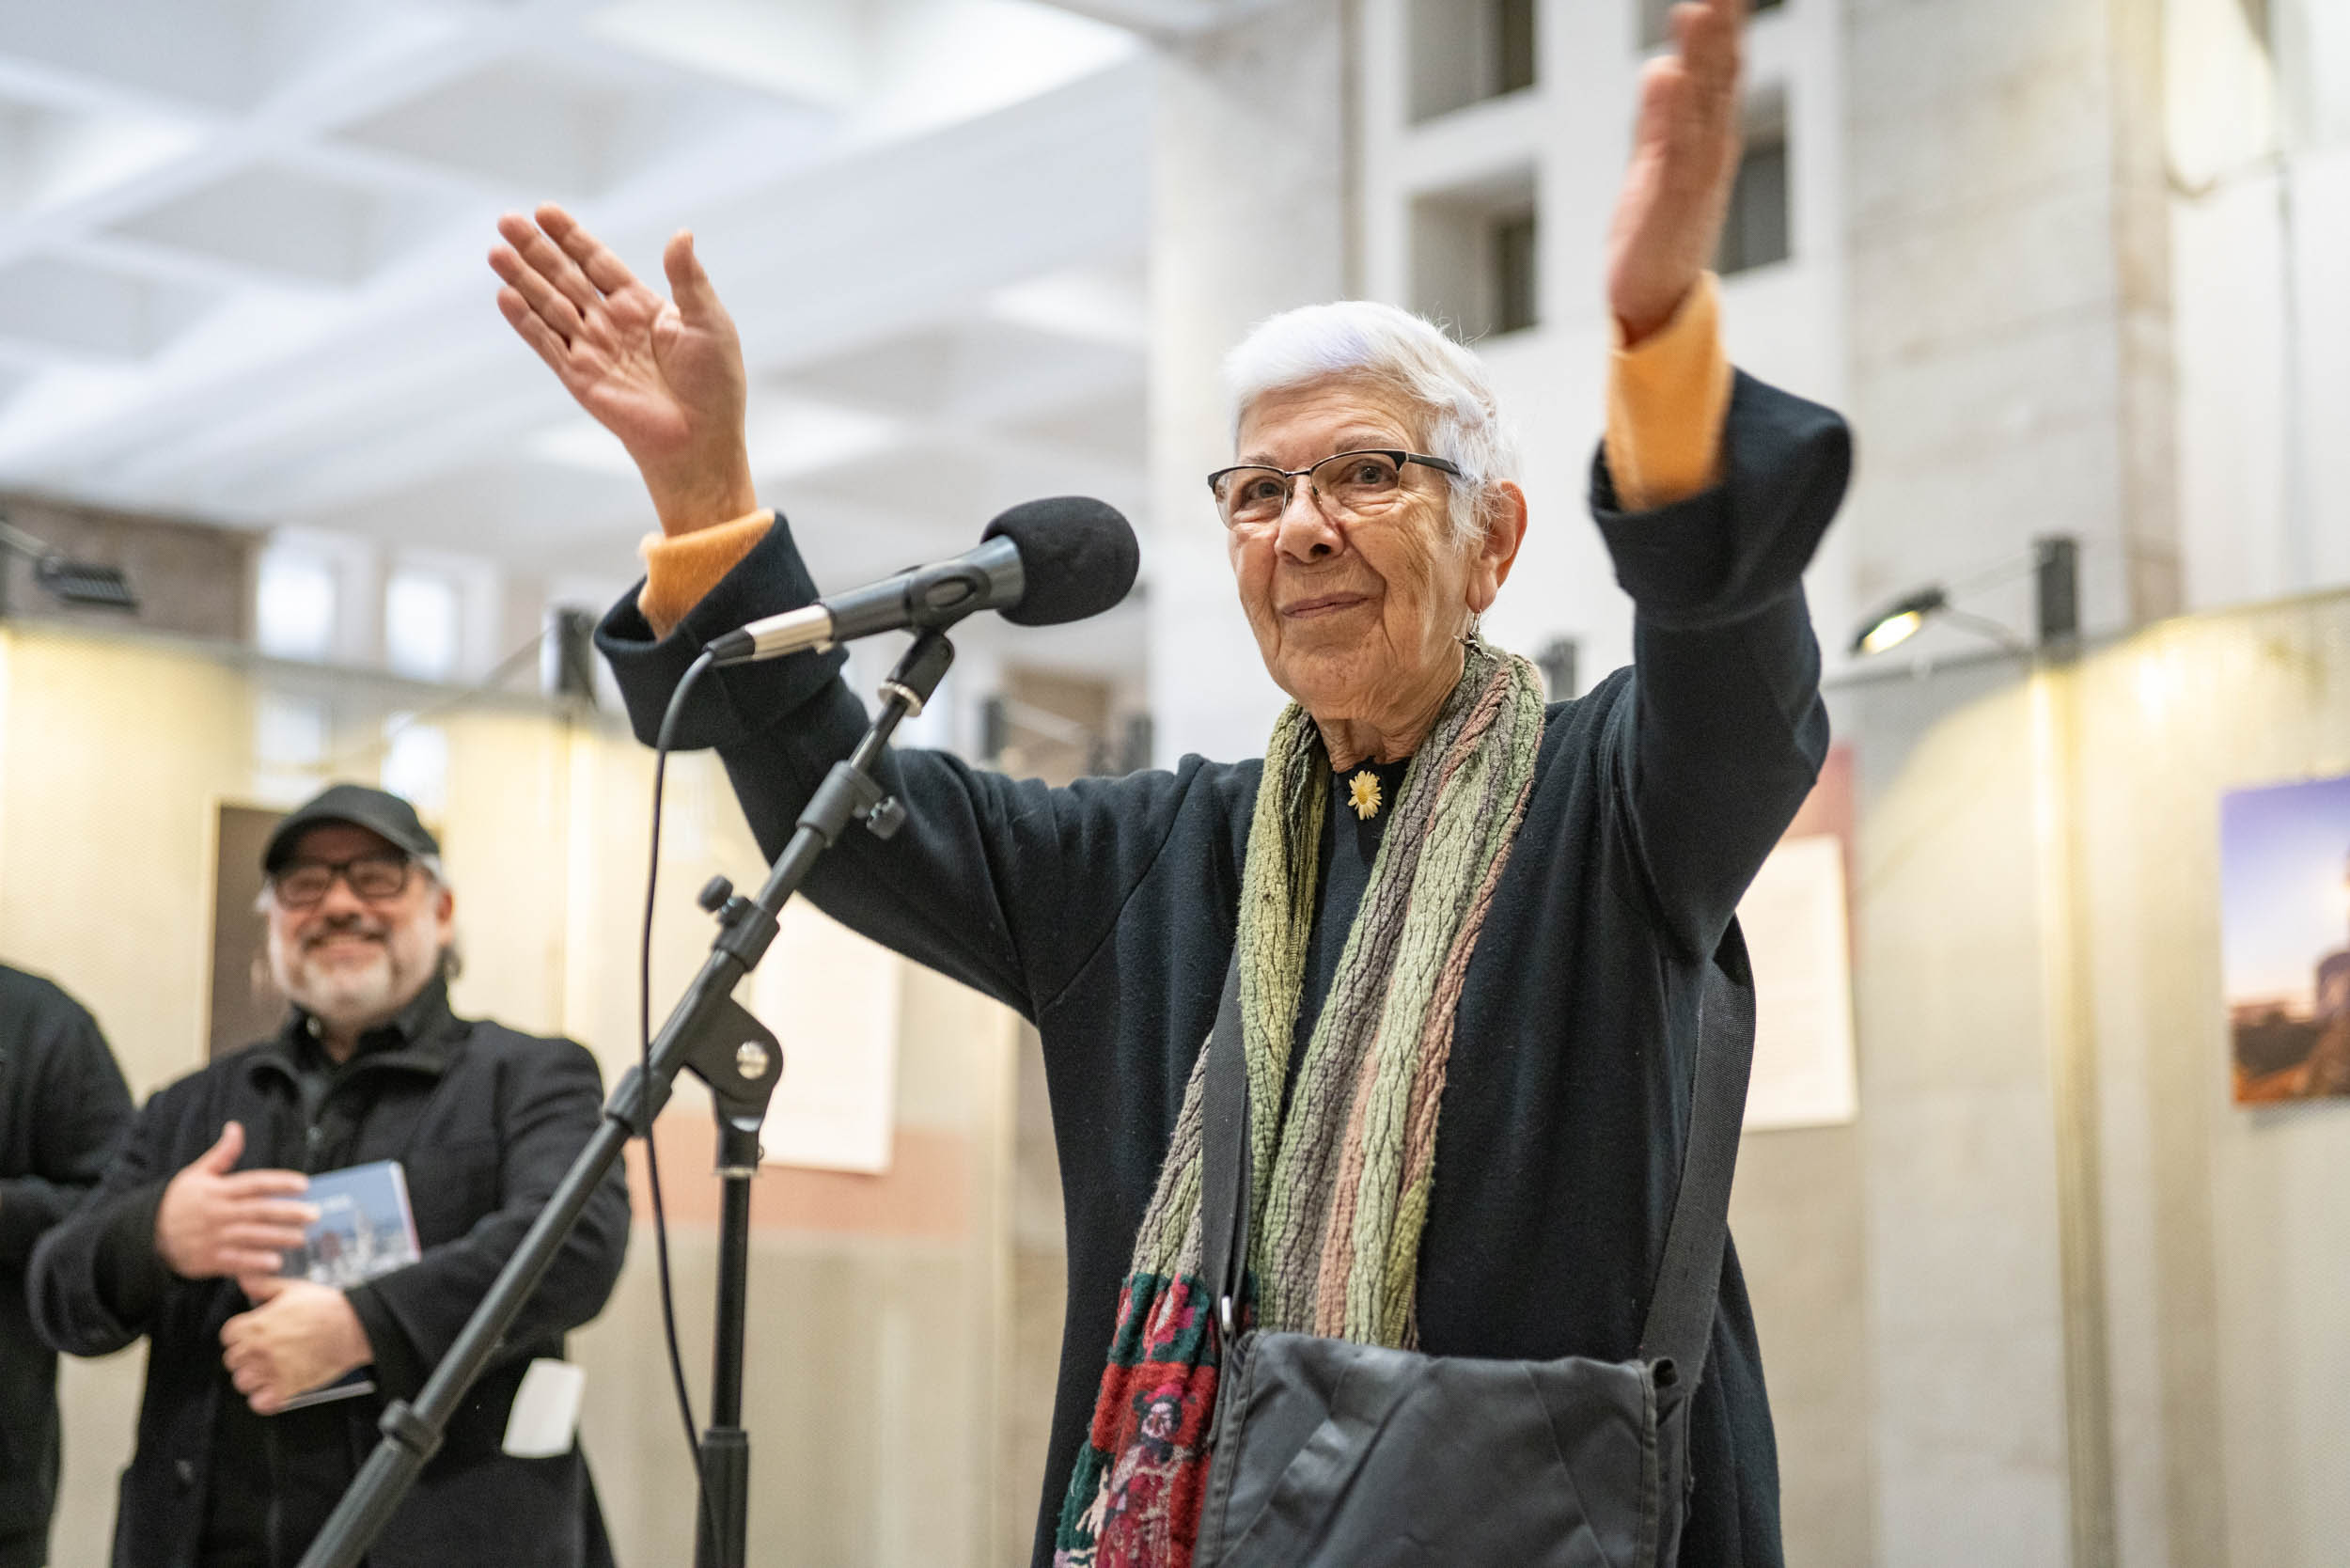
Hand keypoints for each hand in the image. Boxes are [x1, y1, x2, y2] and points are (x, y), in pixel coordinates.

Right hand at [154, 1122, 313, 1279]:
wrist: (148, 1235)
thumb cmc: (178, 1201)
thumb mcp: (196, 1174)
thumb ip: (222, 1155)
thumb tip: (236, 1128)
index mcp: (217, 1190)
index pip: (254, 1183)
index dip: (279, 1183)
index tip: (304, 1184)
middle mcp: (217, 1213)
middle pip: (258, 1211)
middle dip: (287, 1213)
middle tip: (315, 1214)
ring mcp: (213, 1238)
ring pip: (251, 1237)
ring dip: (278, 1238)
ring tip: (302, 1238)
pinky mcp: (209, 1260)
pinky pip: (235, 1262)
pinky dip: (255, 1263)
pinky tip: (276, 1262)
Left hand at [221, 1275, 373, 1414]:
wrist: (355, 1326)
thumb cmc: (327, 1307)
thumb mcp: (293, 1288)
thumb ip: (263, 1285)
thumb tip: (243, 1279)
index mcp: (257, 1324)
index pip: (227, 1336)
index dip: (239, 1335)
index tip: (250, 1336)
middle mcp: (260, 1349)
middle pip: (232, 1360)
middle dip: (245, 1356)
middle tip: (263, 1352)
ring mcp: (272, 1369)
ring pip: (242, 1382)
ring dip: (253, 1378)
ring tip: (269, 1370)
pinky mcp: (288, 1387)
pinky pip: (260, 1403)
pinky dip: (264, 1399)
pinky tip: (274, 1388)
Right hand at [490, 203, 757, 534]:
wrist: (703, 438)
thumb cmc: (715, 384)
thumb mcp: (708, 321)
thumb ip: (688, 277)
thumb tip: (682, 233)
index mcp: (641, 306)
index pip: (598, 263)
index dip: (571, 237)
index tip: (545, 211)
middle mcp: (611, 324)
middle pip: (565, 277)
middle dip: (536, 250)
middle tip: (507, 221)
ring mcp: (592, 350)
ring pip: (549, 306)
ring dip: (522, 279)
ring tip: (496, 251)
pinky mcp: (579, 377)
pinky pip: (547, 344)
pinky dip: (526, 321)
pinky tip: (505, 295)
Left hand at [1605, 0, 1745, 343]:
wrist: (1653, 299)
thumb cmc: (1655, 233)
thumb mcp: (1655, 161)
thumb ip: (1659, 114)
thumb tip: (1663, 67)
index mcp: (1708, 134)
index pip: (1720, 65)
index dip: (1724, 21)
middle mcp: (1710, 146)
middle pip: (1721, 73)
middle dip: (1724, 24)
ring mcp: (1695, 172)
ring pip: (1704, 102)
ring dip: (1705, 55)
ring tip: (1702, 6)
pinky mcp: (1672, 200)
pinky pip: (1678, 149)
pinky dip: (1677, 112)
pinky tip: (1673, 74)